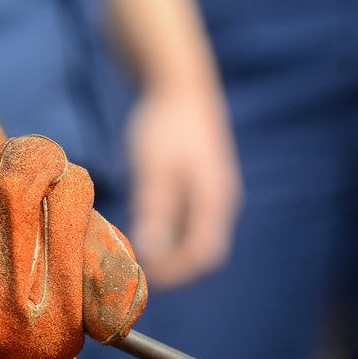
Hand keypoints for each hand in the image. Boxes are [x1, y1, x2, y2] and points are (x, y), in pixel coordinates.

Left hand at [125, 81, 242, 289]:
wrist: (180, 84)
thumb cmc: (166, 124)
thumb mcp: (154, 167)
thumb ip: (155, 210)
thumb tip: (152, 252)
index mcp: (214, 199)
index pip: (205, 254)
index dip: (177, 273)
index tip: (143, 274)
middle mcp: (220, 201)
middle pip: (204, 251)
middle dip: (174, 267)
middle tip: (137, 270)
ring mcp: (214, 192)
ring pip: (197, 236)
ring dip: (171, 252)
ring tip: (136, 252)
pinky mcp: (203, 184)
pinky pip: (191, 221)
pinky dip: (170, 233)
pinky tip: (143, 226)